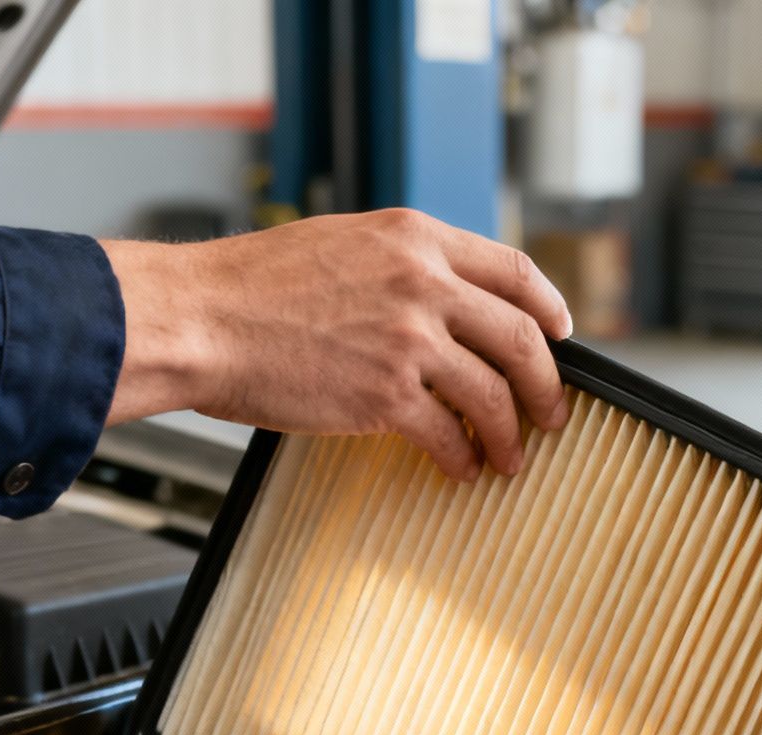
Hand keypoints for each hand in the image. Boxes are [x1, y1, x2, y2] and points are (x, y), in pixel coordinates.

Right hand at [100, 209, 573, 479]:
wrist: (200, 319)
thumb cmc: (251, 288)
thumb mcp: (341, 245)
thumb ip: (401, 265)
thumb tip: (444, 302)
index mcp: (414, 239)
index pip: (514, 271)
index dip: (549, 308)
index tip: (561, 334)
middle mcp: (422, 284)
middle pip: (521, 338)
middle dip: (547, 385)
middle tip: (552, 413)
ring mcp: (408, 341)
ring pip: (494, 395)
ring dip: (509, 435)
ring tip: (508, 458)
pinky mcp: (385, 396)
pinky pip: (449, 435)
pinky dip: (462, 458)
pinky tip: (459, 469)